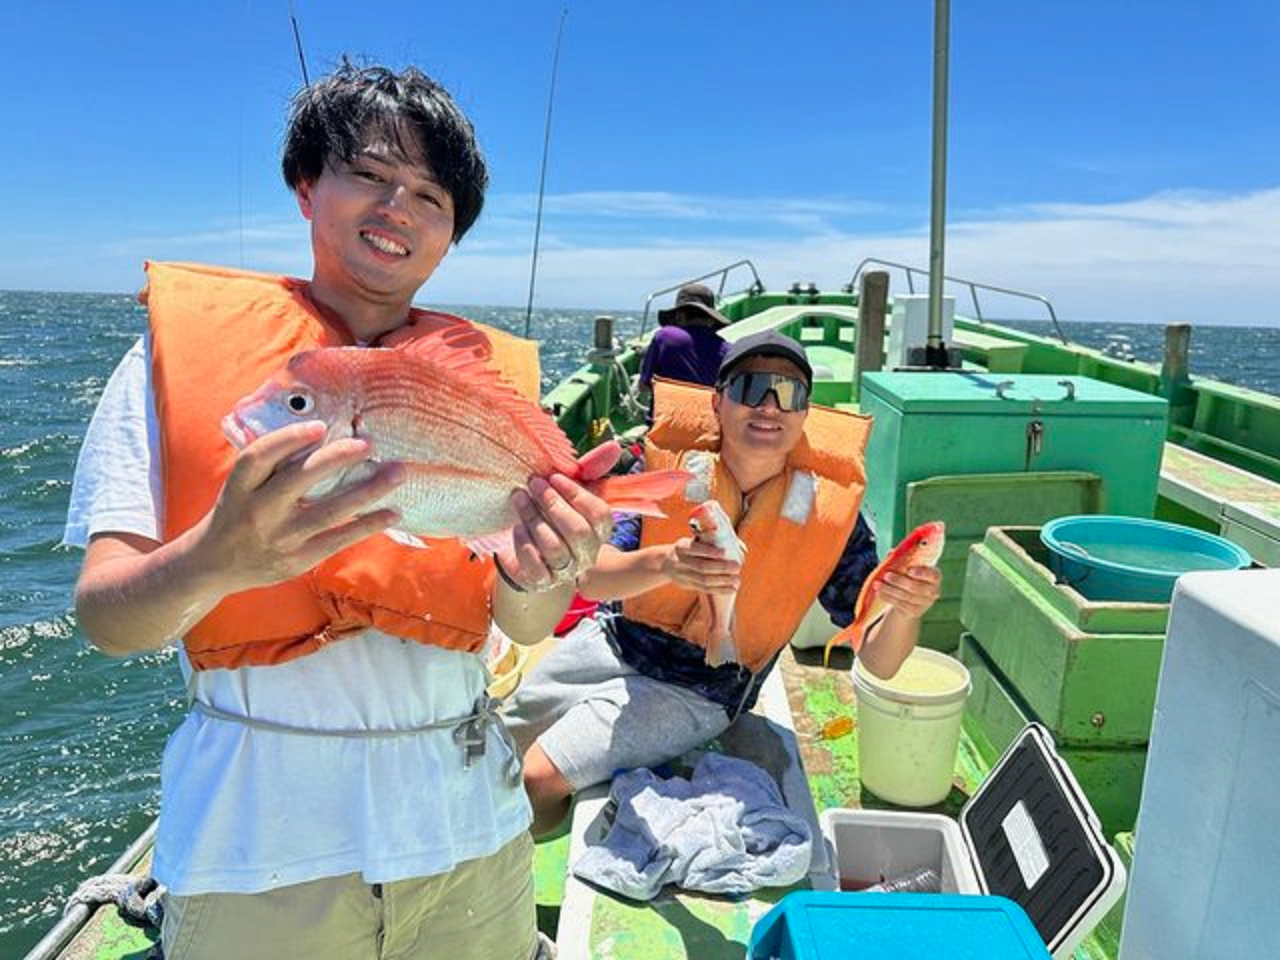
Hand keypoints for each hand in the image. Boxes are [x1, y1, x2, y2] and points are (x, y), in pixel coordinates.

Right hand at [200, 421, 404, 591]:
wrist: (215, 564)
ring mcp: (278, 537)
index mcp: (239, 486)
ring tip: (397, 473)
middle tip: (368, 443)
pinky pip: (338, 539)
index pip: (258, 457)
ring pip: (329, 511)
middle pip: (299, 479)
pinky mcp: (297, 560)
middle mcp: (257, 511)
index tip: (319, 426)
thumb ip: (272, 464)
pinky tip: (391, 512)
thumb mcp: (241, 485)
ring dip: (368, 490)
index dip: (288, 439)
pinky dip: (368, 524)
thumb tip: (324, 431)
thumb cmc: (239, 511)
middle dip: (337, 458)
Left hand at [495, 442, 620, 591]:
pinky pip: (536, 567)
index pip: (599, 514)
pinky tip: (517, 527)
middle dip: (553, 504)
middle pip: (578, 531)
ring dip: (534, 519)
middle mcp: (588, 552)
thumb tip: (614, 446)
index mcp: (600, 530)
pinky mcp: (543, 581)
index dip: (577, 494)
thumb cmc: (552, 514)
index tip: (554, 477)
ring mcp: (566, 570)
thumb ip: (589, 470)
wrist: (527, 549)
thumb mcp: (568, 491)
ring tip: (518, 499)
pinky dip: (525, 545)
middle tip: (533, 484)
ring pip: (555, 547)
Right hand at [661, 536, 741, 594]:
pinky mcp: (688, 585)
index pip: (695, 549)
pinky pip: (705, 589)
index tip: (724, 552)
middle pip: (701, 566)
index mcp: (682, 546)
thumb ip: (712, 539)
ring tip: (737, 580)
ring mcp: (684, 575)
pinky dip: (720, 590)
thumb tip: (737, 543)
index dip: (709, 551)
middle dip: (721, 567)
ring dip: (723, 581)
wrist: (667, 563)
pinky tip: (732, 589)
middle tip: (737, 566)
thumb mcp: (694, 539)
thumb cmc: (690, 547)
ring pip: (704, 580)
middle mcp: (680, 561)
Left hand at [878, 565, 942, 620]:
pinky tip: (879, 592)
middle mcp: (933, 591)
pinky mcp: (915, 612)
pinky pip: (900, 604)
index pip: (932, 575)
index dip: (922, 573)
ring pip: (906, 596)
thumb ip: (901, 560)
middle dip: (899, 581)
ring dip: (889, 589)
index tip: (909, 570)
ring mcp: (925, 603)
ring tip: (877, 584)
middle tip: (886, 575)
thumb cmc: (908, 578)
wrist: (908, 601)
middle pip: (916, 587)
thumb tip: (891, 553)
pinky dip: (888, 597)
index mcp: (934, 576)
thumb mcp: (907, 568)